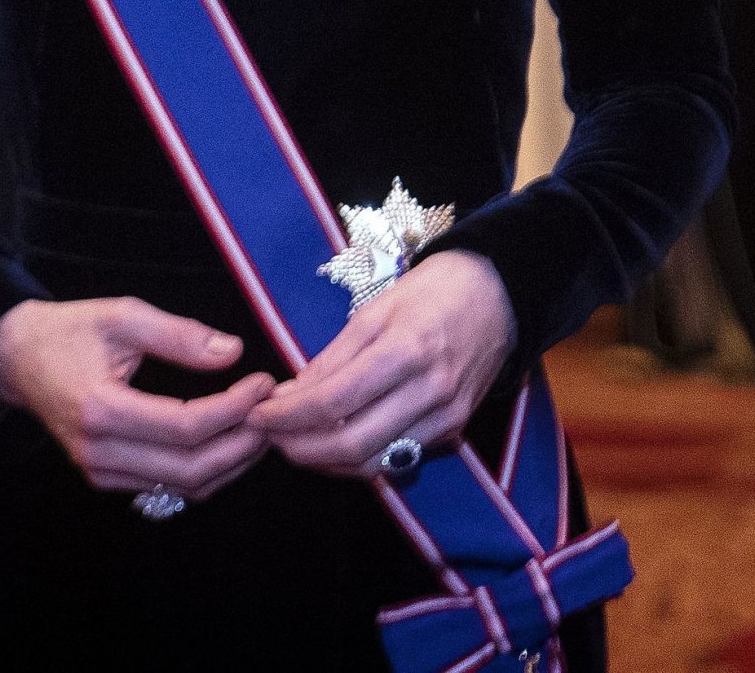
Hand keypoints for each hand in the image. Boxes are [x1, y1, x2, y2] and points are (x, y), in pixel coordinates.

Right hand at [0, 295, 274, 501]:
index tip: (264, 383)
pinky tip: (228, 441)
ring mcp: (101, 472)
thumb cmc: (70, 330)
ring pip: (182, 486)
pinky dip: (205, 470)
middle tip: (273, 412)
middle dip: (241, 445)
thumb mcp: (122, 315)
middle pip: (189, 469)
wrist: (18, 357)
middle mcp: (100, 452)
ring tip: (261, 427)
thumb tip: (233, 351)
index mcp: (101, 410)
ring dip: (230, 463)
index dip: (233, 410)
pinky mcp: (106, 477)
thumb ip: (177, 335)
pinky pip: (166, 486)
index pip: (184, 427)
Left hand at [248, 250, 515, 476]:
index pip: (333, 403)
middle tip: (268, 437)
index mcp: (404, 351)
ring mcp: (446, 417)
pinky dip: (359, 460)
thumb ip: (334, 357)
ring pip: (374, 463)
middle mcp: (428, 392)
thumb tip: (290, 394)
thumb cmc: (430, 292)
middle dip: (300, 448)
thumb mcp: (375, 309)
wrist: (497, 295)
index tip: (257, 414)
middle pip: (351, 445)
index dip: (288, 415)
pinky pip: (398, 458)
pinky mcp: (454, 431)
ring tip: (293, 444)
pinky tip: (334, 446)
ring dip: (325, 462)